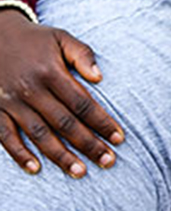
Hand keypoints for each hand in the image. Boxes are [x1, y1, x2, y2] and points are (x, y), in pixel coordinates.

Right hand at [0, 10, 123, 176]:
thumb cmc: (34, 39)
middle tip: (108, 161)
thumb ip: (82, 54)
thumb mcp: (61, 38)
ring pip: (39, 135)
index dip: (101, 122)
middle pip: (65, 123)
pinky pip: (6, 137)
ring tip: (81, 172)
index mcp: (51, 72)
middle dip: (88, 144)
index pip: (82, 103)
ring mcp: (11, 102)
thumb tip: (100, 78)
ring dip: (60, 156)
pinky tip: (37, 168)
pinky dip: (20, 154)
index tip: (119, 138)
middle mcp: (31, 90)